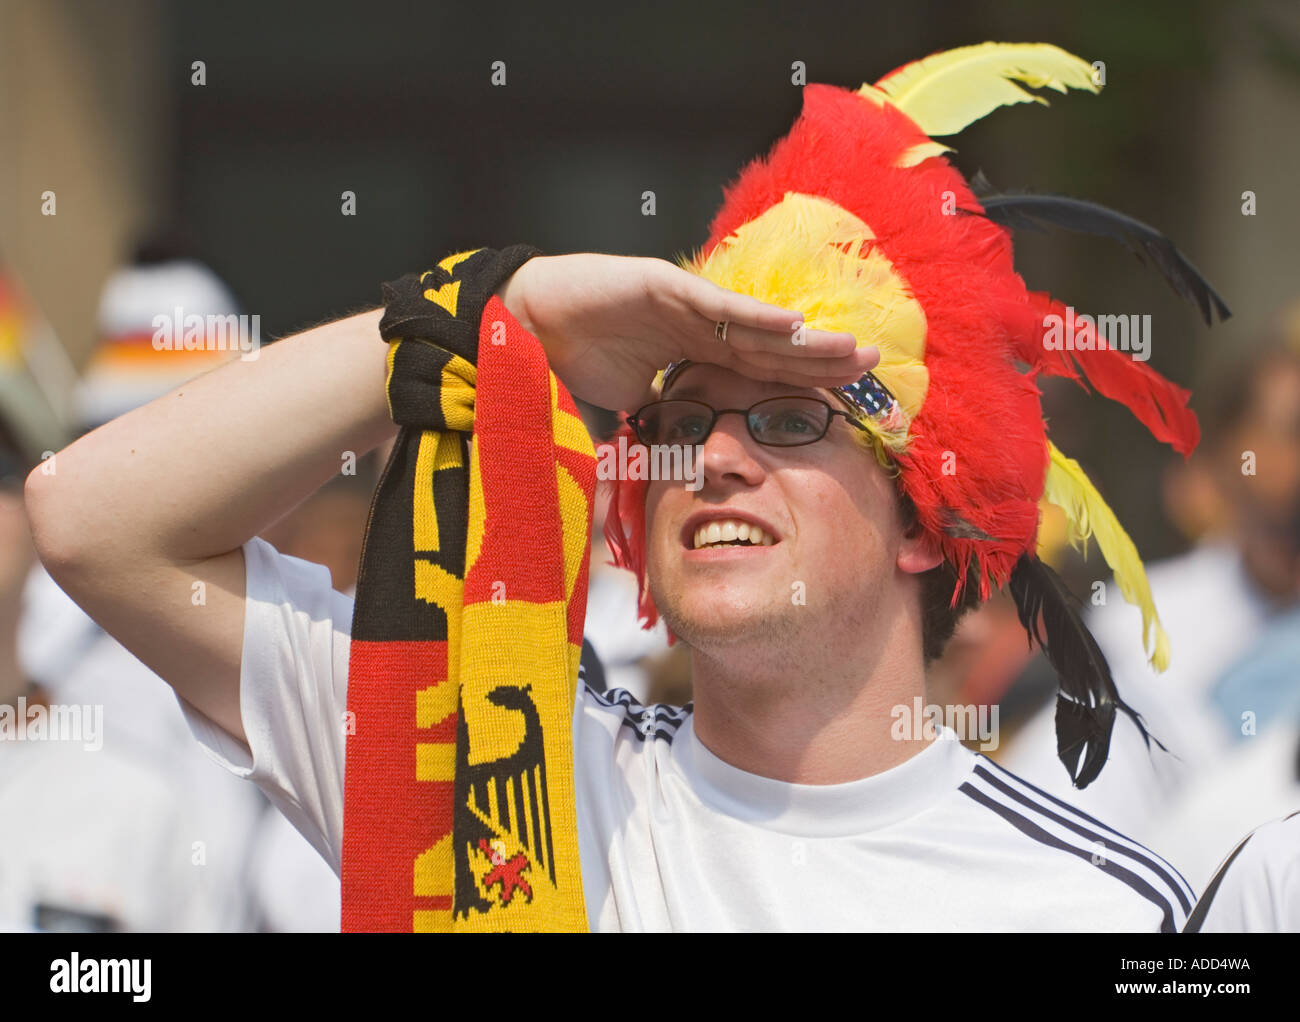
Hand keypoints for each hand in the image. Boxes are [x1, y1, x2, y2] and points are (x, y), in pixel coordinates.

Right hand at [496, 253, 878, 409]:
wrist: (521, 328)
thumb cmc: (568, 364)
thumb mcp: (625, 416)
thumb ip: (654, 442)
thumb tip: (663, 488)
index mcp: (694, 355)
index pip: (760, 373)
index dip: (801, 386)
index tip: (844, 404)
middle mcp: (699, 327)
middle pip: (773, 347)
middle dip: (821, 360)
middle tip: (872, 370)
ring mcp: (685, 304)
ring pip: (757, 325)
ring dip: (805, 338)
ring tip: (852, 351)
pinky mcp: (664, 284)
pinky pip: (717, 306)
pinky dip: (754, 316)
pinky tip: (795, 325)